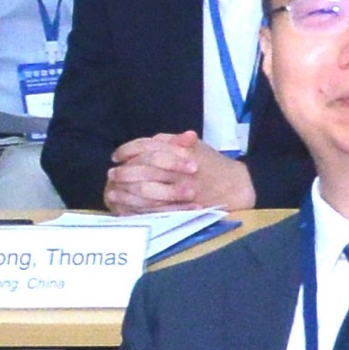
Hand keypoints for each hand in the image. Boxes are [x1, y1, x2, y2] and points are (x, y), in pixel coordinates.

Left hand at [107, 132, 246, 214]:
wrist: (236, 187)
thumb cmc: (213, 164)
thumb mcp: (195, 146)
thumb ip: (171, 141)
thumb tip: (150, 140)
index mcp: (180, 151)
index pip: (146, 147)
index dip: (128, 150)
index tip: (116, 156)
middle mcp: (178, 170)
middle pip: (143, 169)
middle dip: (124, 172)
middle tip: (111, 174)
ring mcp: (179, 190)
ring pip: (145, 191)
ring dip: (126, 192)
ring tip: (112, 192)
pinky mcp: (180, 208)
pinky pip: (154, 209)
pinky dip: (137, 208)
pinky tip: (126, 207)